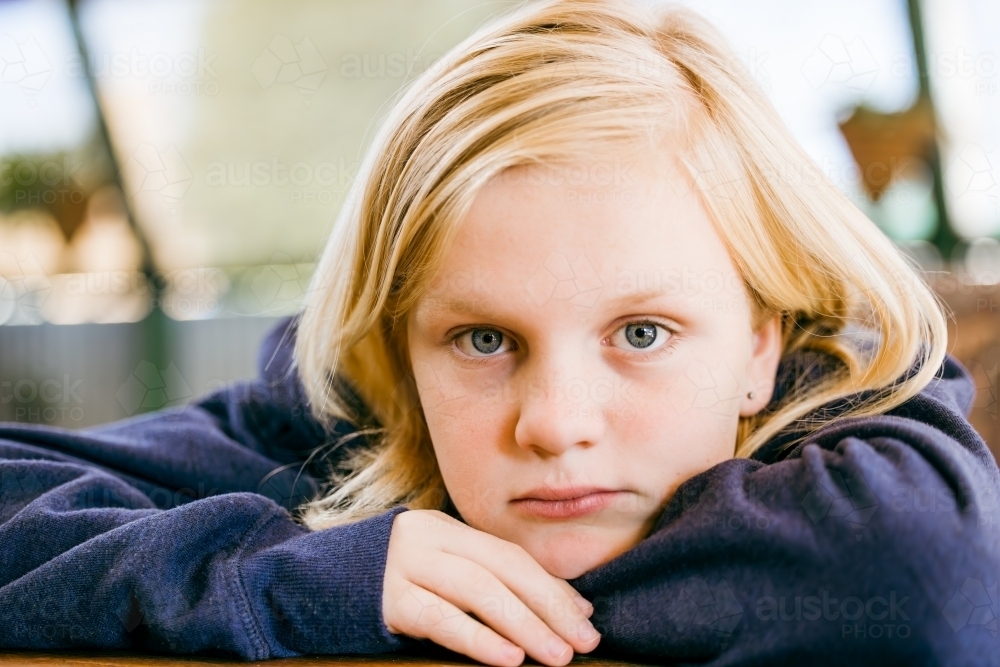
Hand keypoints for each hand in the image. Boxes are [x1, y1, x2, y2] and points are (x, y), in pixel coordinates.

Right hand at [382, 509, 600, 665]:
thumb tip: (562, 608)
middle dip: (549, 608)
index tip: (585, 618)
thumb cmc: (386, 587)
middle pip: (503, 570)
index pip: (512, 556)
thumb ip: (486, 581)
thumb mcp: (435, 572)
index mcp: (446, 529)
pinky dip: (478, 638)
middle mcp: (429, 537)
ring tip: (555, 655)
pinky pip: (440, 619)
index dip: (552, 587)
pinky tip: (508, 657)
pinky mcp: (386, 598)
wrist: (306, 586)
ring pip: (479, 592)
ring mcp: (406, 565)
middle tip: (583, 642)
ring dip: (525, 626)